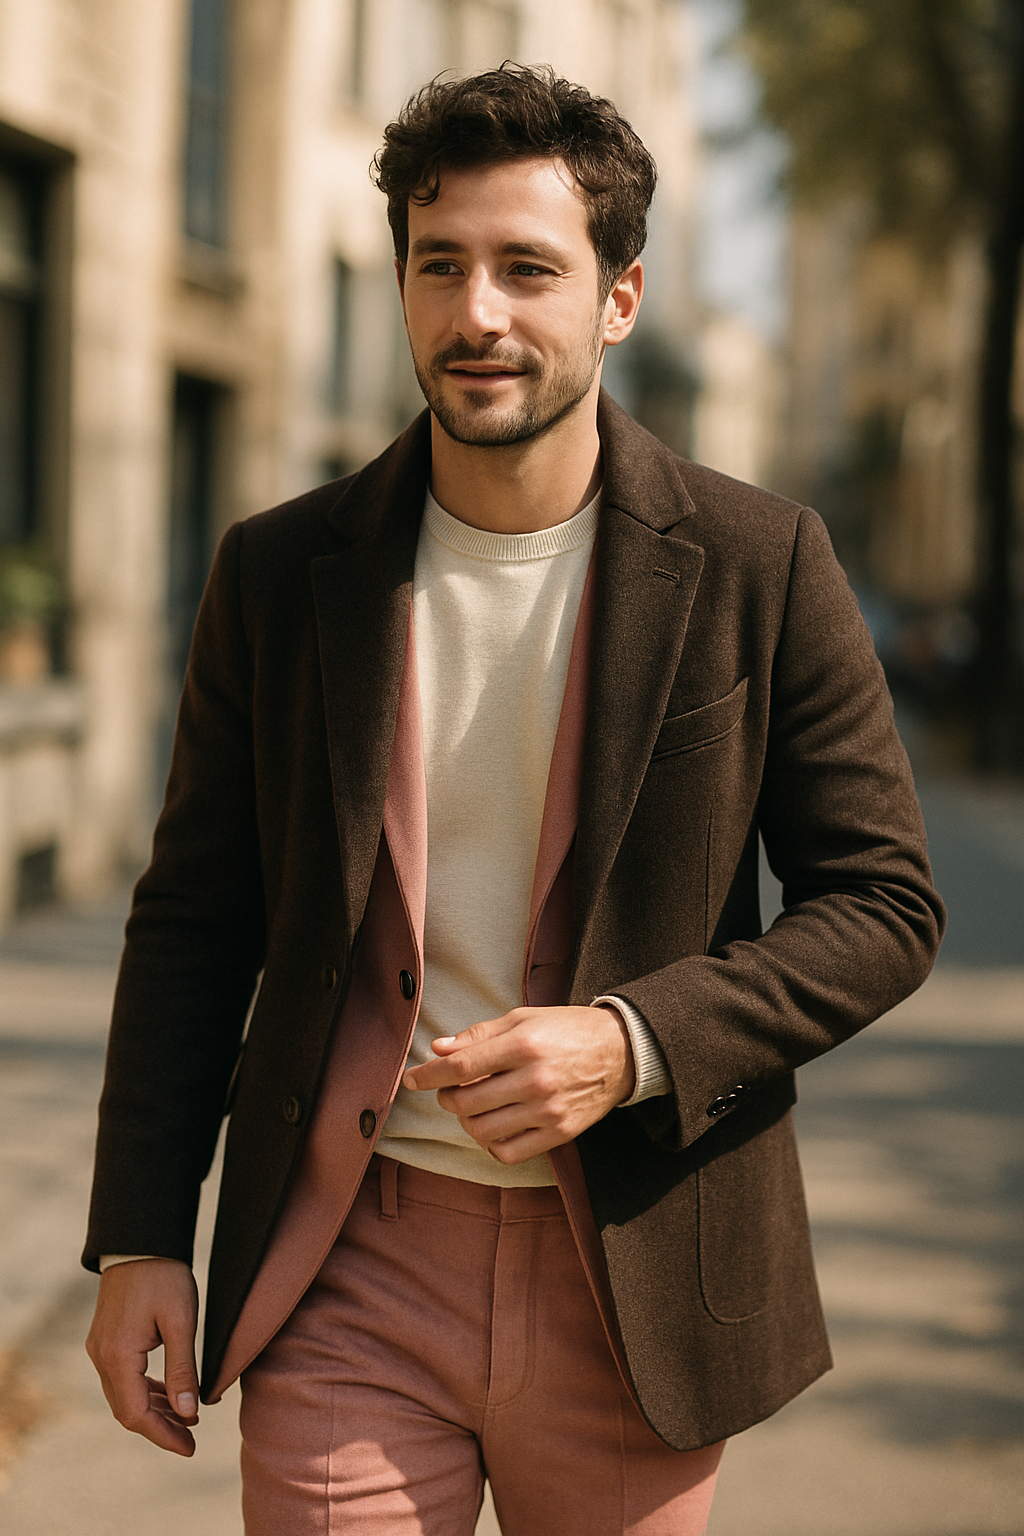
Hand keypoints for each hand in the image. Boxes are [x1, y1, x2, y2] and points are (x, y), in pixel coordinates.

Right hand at [86, 1257, 199, 1455]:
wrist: (140, 1242)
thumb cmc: (164, 1277)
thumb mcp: (180, 1322)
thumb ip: (182, 1370)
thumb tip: (188, 1414)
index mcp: (118, 1356)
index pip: (136, 1414)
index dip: (163, 1435)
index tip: (190, 1447)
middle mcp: (102, 1357)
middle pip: (127, 1410)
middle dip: (160, 1428)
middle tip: (192, 1439)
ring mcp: (100, 1348)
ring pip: (124, 1395)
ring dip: (154, 1410)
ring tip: (187, 1419)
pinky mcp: (107, 1339)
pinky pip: (123, 1378)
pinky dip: (146, 1390)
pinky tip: (169, 1393)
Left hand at [402, 1004, 634, 1163]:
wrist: (620, 1051)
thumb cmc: (566, 1029)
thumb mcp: (523, 1018)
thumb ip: (479, 1035)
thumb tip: (438, 1049)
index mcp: (523, 1044)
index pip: (461, 1066)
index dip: (429, 1076)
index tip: (412, 1079)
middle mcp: (535, 1079)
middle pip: (467, 1102)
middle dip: (446, 1098)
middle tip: (449, 1091)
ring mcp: (548, 1110)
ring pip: (484, 1131)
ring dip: (467, 1121)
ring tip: (472, 1108)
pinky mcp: (559, 1133)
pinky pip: (510, 1153)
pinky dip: (491, 1145)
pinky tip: (494, 1127)